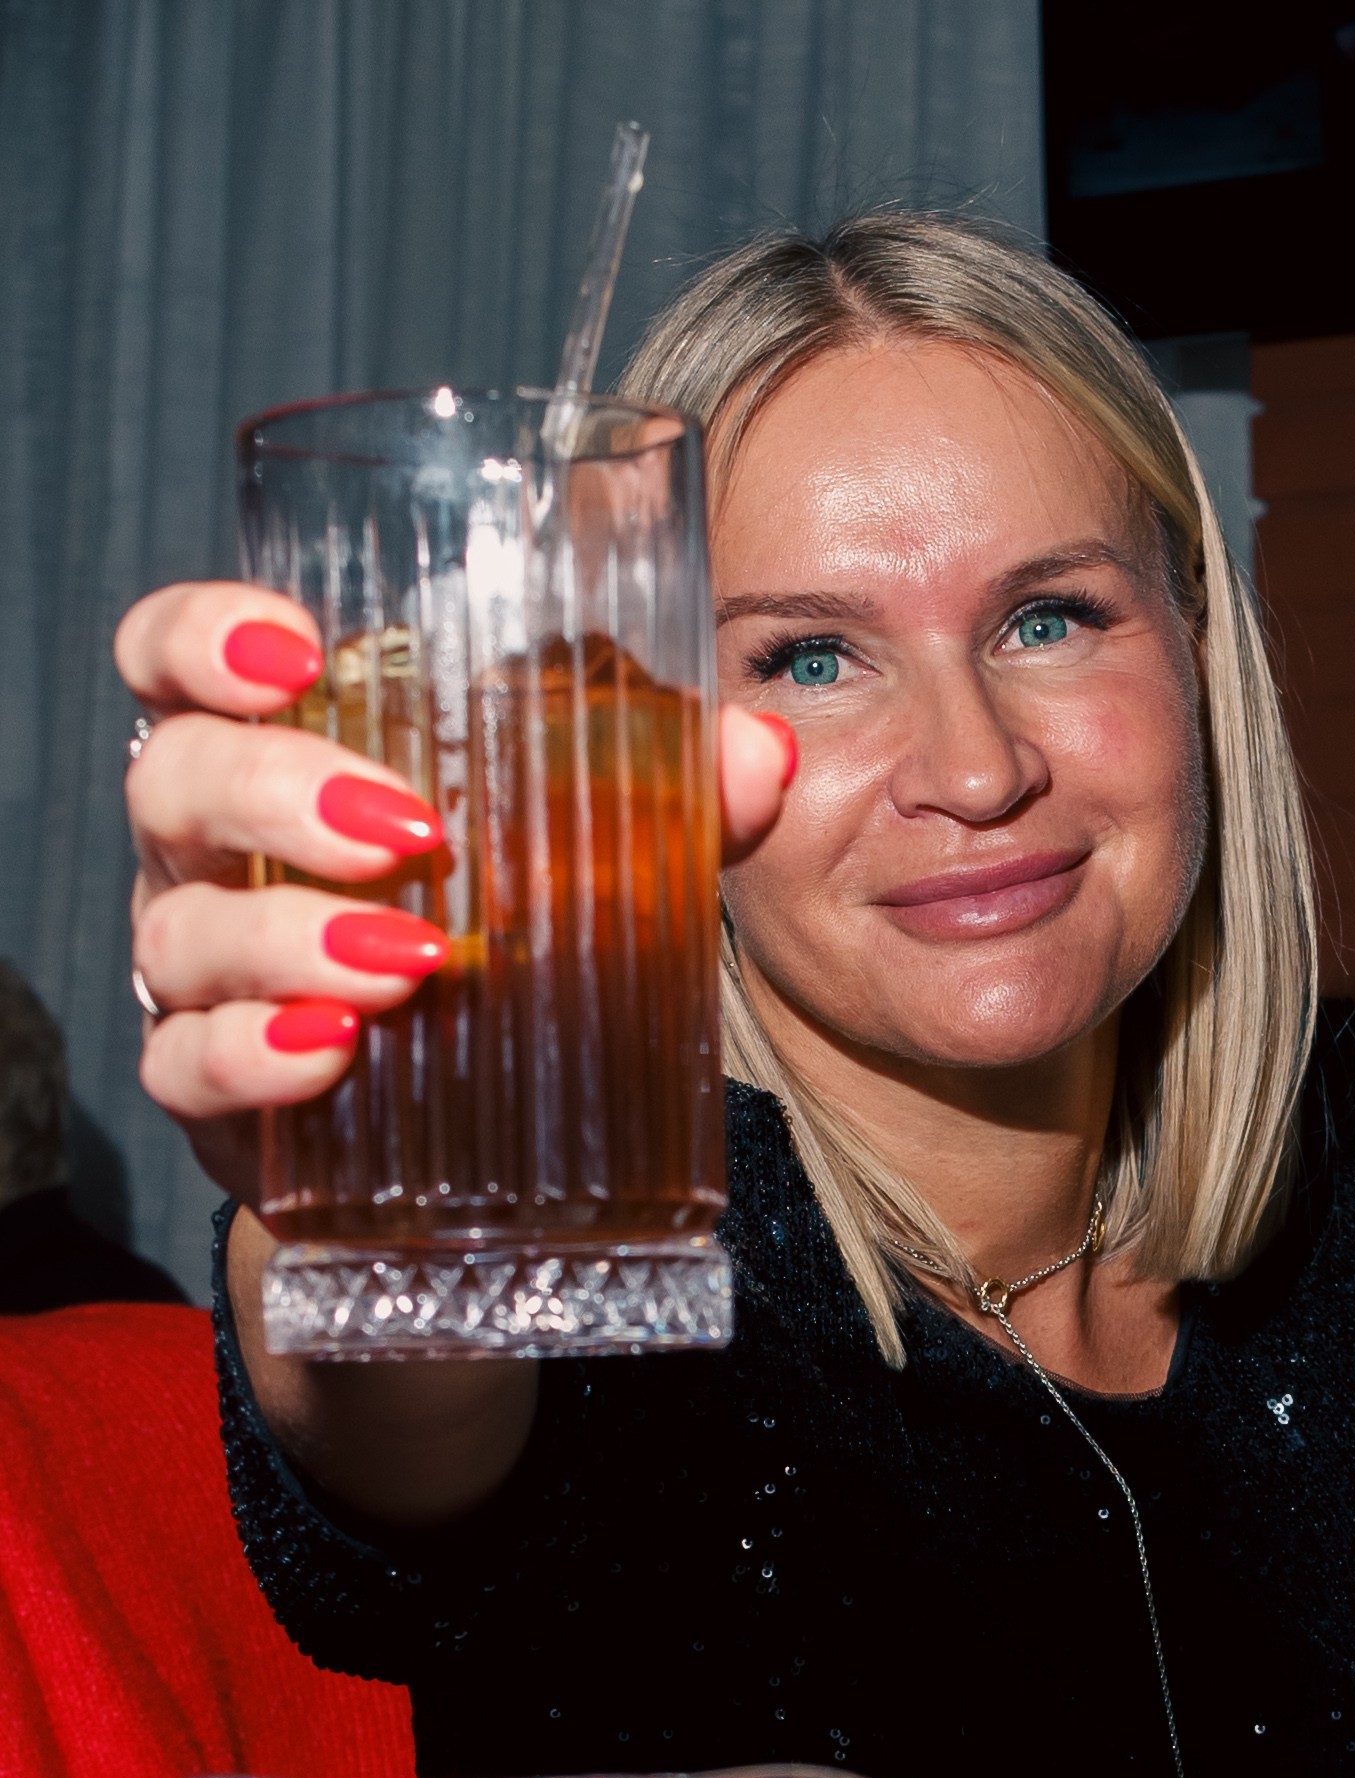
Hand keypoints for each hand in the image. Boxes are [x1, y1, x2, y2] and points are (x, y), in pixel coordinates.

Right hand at [118, 580, 795, 1200]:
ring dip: (286, 939)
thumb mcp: (583, 858)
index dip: (201, 638)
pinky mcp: (211, 1093)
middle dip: (271, 789)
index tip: (291, 652)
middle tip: (405, 828)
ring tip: (408, 957)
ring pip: (181, 932)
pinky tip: (327, 1050)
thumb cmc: (494, 939)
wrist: (455, 1140)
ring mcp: (199, 976)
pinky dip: (250, 1056)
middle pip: (172, 782)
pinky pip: (185, 1068)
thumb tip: (759, 755)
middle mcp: (214, 855)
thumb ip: (671, 800)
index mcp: (278, 758)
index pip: (176, 663)